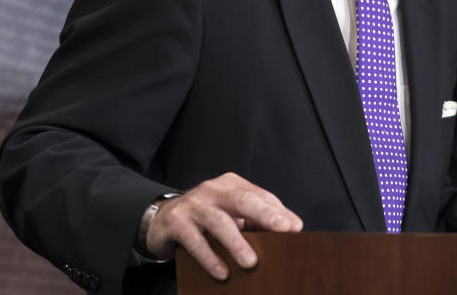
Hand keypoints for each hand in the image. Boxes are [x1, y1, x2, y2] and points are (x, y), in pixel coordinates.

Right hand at [145, 172, 302, 279]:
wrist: (161, 219)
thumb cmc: (204, 217)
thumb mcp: (229, 213)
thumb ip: (254, 219)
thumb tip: (287, 230)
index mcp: (230, 184)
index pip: (259, 195)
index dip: (278, 211)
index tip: (295, 227)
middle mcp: (213, 190)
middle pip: (242, 201)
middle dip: (265, 215)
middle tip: (283, 231)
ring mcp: (193, 205)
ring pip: (219, 222)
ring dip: (237, 243)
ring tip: (251, 262)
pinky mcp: (177, 222)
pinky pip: (195, 241)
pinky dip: (210, 258)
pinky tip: (222, 272)